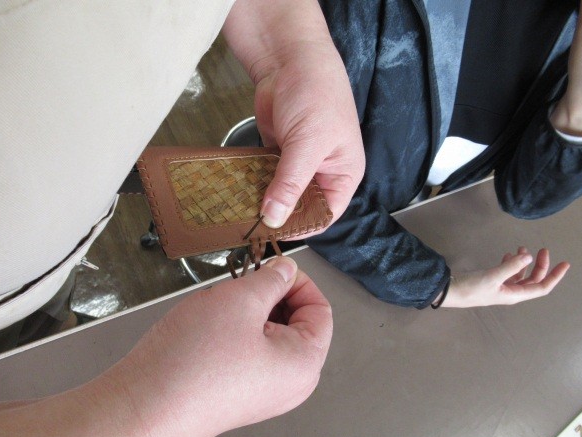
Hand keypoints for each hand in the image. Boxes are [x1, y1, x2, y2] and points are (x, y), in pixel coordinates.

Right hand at [0, 257, 332, 436]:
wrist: (143, 406)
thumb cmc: (193, 361)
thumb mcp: (240, 300)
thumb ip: (272, 279)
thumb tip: (286, 270)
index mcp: (305, 364)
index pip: (321, 310)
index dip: (298, 282)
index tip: (271, 267)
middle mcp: (290, 384)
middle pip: (296, 323)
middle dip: (270, 296)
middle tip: (241, 282)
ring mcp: (263, 392)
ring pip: (268, 335)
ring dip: (247, 312)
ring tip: (219, 306)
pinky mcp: (237, 394)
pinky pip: (247, 352)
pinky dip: (234, 331)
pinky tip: (208, 327)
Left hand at [223, 0, 364, 230]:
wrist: (290, 58)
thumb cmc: (316, 95)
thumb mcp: (307, 144)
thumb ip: (290, 183)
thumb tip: (274, 218)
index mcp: (342, 174)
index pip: (326, 214)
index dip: (303, 227)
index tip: (276, 233)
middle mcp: (321, 173)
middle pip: (301, 206)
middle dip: (281, 215)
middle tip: (253, 226)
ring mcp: (297, 163)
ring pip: (281, 193)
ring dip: (264, 200)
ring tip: (242, 213)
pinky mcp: (276, 152)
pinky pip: (265, 176)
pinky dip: (253, 184)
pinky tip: (239, 193)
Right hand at [442, 247, 569, 307]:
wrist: (450, 292)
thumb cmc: (472, 288)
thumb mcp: (492, 276)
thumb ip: (510, 266)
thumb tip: (528, 256)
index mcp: (515, 294)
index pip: (541, 287)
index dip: (554, 276)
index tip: (565, 263)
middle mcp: (511, 292)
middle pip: (533, 279)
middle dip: (540, 265)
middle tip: (542, 249)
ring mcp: (502, 288)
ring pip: (521, 275)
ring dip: (525, 262)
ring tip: (522, 248)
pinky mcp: (492, 282)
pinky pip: (508, 273)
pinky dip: (512, 263)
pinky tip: (508, 255)